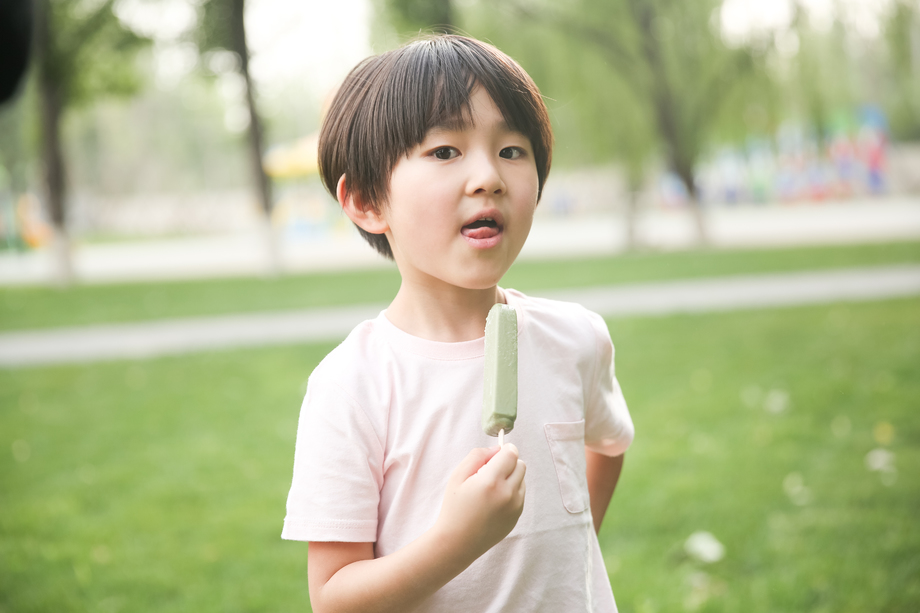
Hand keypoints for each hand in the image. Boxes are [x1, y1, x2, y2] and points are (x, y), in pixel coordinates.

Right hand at [434, 444, 526, 560]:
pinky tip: (494, 501)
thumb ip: (477, 456)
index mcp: (491, 481)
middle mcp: (507, 494)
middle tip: (490, 471)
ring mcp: (515, 507)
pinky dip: (511, 491)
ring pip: (522, 479)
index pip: (511, 454)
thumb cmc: (454, 507)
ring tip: (491, 488)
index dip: (504, 449)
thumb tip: (497, 448)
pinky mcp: (517, 516)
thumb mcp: (458, 476)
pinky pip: (520, 494)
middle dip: (508, 463)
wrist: (457, 542)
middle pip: (520, 465)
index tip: (496, 454)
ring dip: (511, 477)